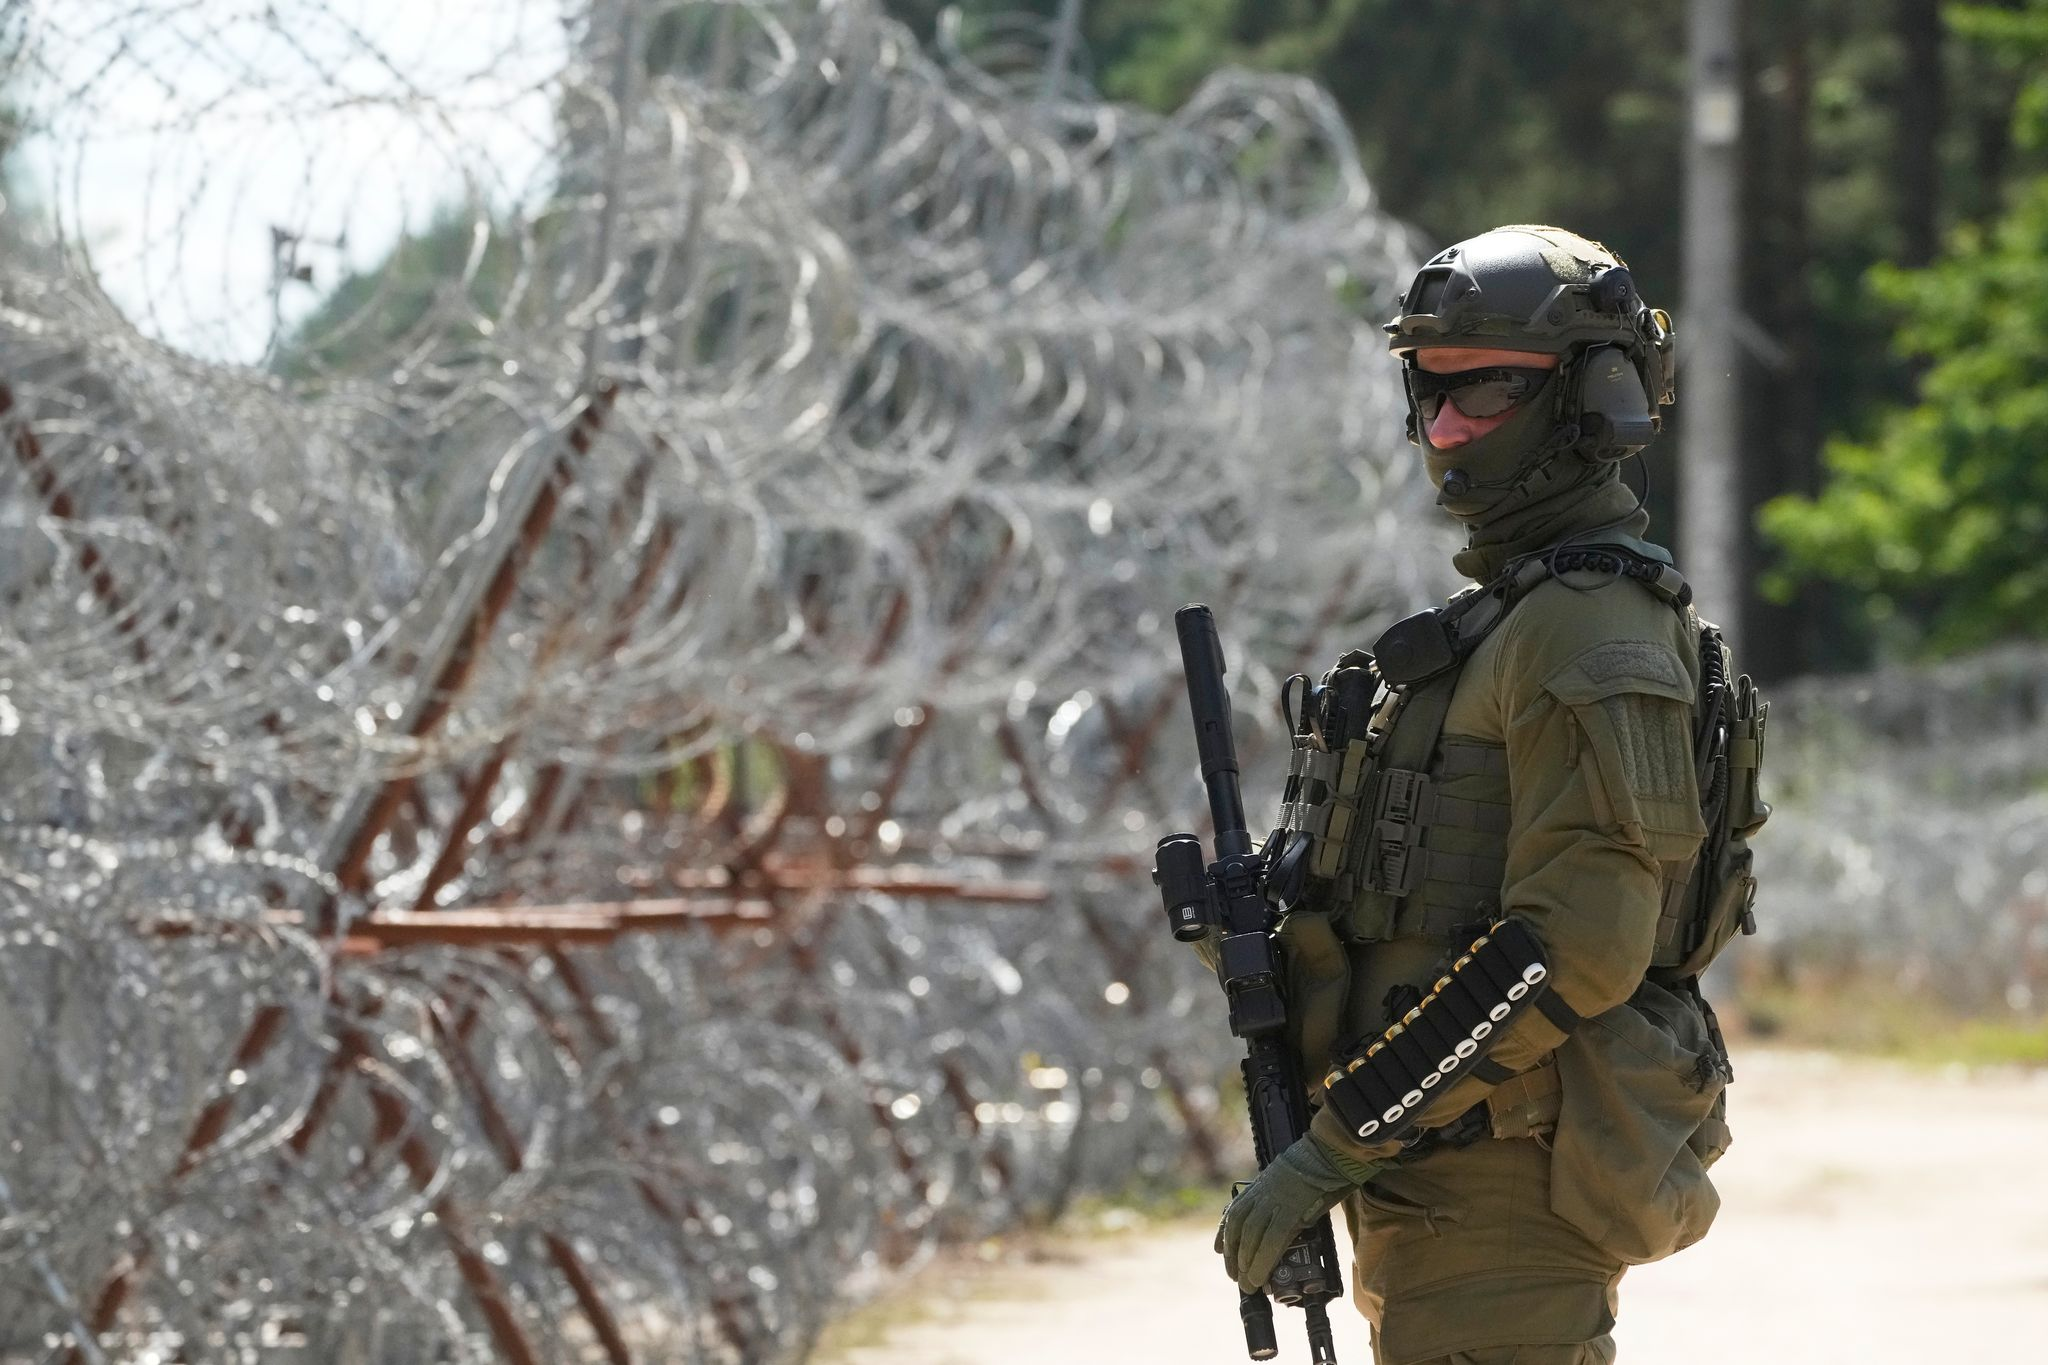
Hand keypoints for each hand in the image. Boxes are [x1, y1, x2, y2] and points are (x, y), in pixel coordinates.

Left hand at [1214, 1133, 1381, 1293]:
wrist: (1331, 1151)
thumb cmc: (1319, 1167)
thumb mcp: (1290, 1182)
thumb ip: (1282, 1201)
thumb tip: (1287, 1228)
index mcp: (1262, 1186)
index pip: (1234, 1211)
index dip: (1224, 1233)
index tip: (1218, 1250)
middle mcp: (1263, 1192)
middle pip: (1239, 1226)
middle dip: (1234, 1254)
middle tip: (1235, 1276)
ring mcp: (1275, 1199)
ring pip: (1251, 1235)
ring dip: (1246, 1262)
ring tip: (1247, 1282)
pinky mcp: (1292, 1207)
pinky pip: (1273, 1238)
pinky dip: (1263, 1259)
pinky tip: (1259, 1275)